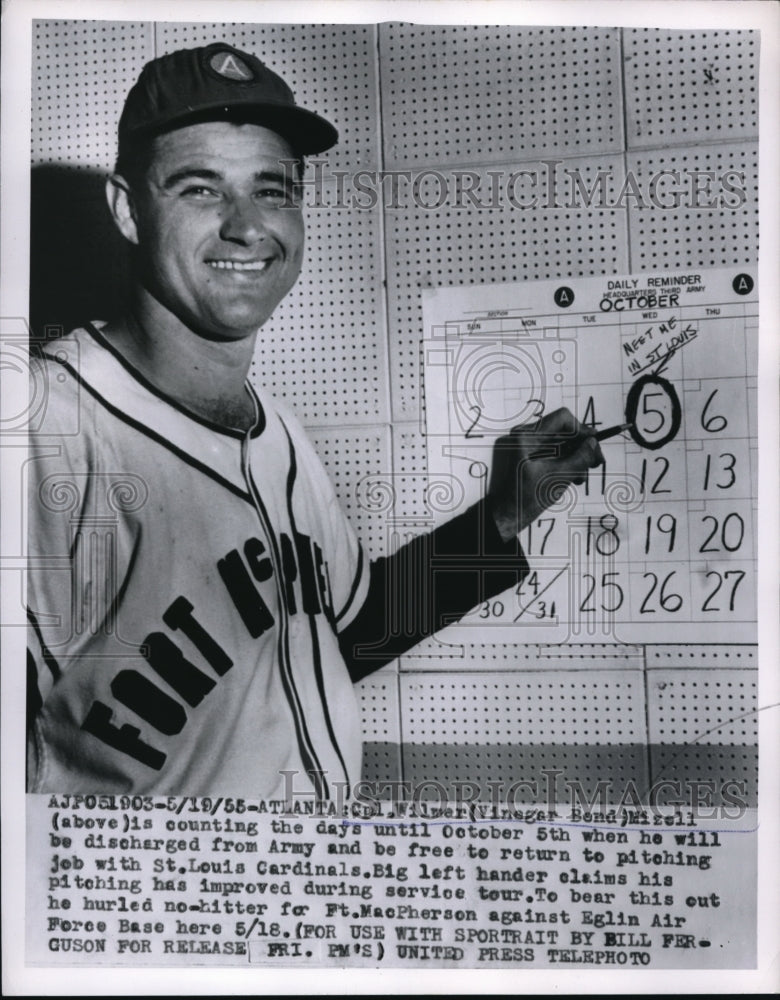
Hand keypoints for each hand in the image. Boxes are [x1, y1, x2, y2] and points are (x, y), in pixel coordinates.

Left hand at [487, 407, 604, 540]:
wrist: (506, 516)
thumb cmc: (526, 500)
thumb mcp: (559, 478)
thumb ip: (579, 458)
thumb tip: (593, 443)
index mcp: (526, 437)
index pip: (562, 419)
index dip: (582, 430)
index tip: (594, 444)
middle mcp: (523, 436)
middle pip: (562, 431)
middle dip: (580, 447)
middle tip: (596, 462)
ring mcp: (523, 445)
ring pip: (558, 443)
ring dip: (574, 457)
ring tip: (581, 477)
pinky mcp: (525, 454)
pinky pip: (550, 451)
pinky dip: (563, 462)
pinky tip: (571, 477)